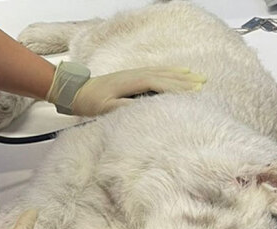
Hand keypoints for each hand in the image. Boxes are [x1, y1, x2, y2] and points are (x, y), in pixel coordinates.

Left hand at [47, 62, 206, 116]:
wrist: (74, 91)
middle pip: (164, 76)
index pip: (159, 83)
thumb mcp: (104, 109)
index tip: (193, 92)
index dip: (177, 87)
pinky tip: (175, 75)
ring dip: (179, 75)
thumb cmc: (89, 103)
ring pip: (161, 72)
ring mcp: (133, 74)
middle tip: (202, 85)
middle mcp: (134, 75)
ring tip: (196, 78)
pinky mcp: (130, 77)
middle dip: (183, 80)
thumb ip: (123, 107)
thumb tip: (143, 107)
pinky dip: (168, 73)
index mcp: (130, 82)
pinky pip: (155, 72)